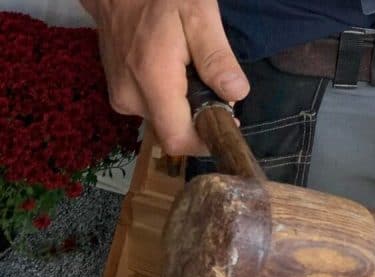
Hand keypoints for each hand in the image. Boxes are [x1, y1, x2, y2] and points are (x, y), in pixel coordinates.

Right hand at [81, 0, 248, 154]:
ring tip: (193, 70)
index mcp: (152, 82)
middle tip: (214, 83)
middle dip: (200, 117)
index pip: (178, 140)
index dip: (206, 141)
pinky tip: (176, 71)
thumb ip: (216, 58)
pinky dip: (170, 98)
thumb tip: (236, 95)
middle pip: (174, 131)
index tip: (228, 122)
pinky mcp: (118, 92)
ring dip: (186, 106)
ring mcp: (120, 96)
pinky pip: (152, 108)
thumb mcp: (199, 17)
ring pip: (165, 120)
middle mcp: (130, 98)